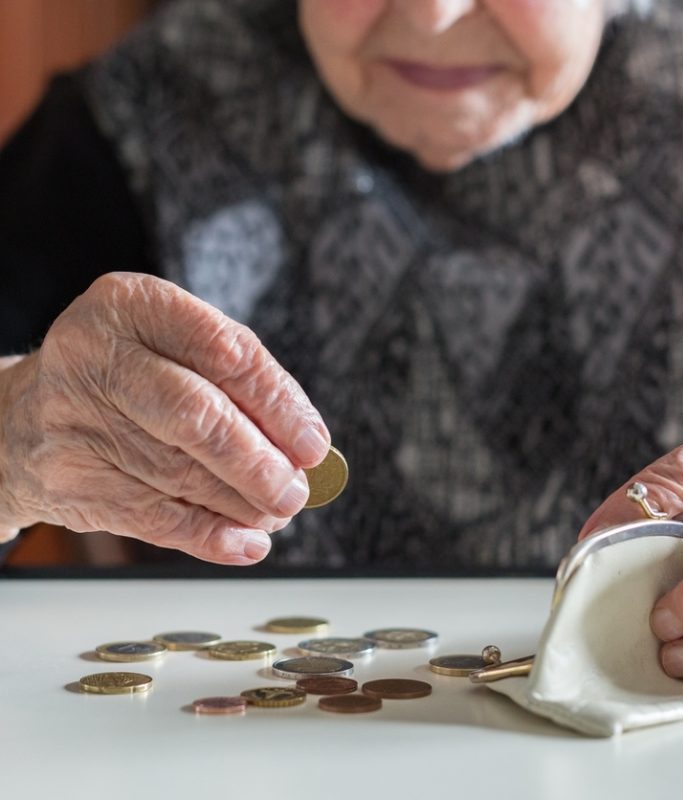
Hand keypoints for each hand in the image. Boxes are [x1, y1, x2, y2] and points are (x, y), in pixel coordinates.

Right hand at [0, 273, 329, 564]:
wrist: (23, 415)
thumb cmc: (124, 375)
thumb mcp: (170, 347)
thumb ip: (235, 383)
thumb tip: (303, 445)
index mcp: (132, 305)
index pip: (224, 351)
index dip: (278, 403)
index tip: (314, 444)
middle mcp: (96, 355)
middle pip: (196, 416)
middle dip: (258, 462)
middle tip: (296, 491)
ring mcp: (75, 419)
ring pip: (179, 474)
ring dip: (242, 503)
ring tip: (276, 513)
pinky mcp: (69, 479)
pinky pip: (152, 518)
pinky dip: (208, 535)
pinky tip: (244, 542)